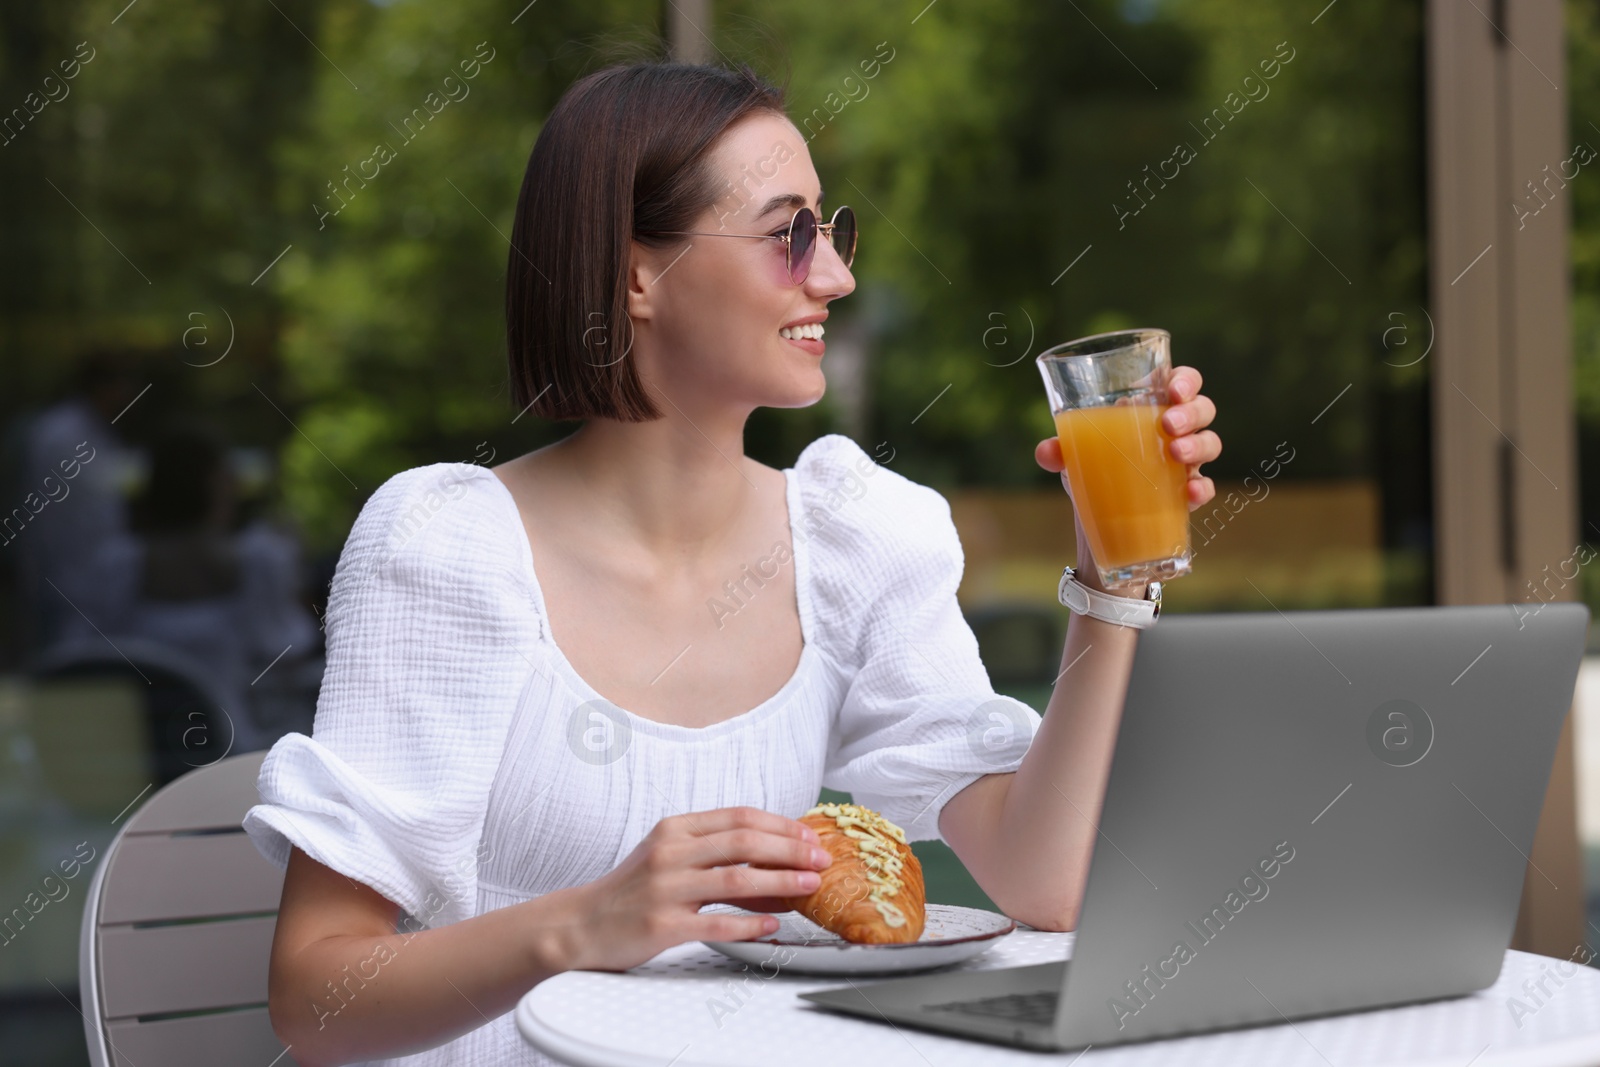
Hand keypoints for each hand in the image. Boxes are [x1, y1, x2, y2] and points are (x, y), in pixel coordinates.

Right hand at [558, 806, 832, 971]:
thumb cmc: (631, 891)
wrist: (581, 924)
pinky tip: (773, 925)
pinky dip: (750, 924)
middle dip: (791, 850)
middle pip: (743, 842)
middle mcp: (670, 853)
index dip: (780, 825)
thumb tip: (772, 857)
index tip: (810, 836)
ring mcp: (665, 890)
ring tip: (809, 887)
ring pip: (736, 879)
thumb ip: (712, 851)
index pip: (738, 817)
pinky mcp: (662, 926)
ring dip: (781, 882)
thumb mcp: (667, 856)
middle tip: (821, 860)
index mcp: (674, 830)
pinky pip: (717, 923)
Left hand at [1033, 364, 1221, 511]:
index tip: (1173, 390)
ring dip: (1198, 445)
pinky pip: (1205, 487)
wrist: (1098, 512)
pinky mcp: (1186, 492)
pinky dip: (1202, 488)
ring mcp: (1185, 460)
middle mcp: (1176, 429)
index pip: (1182, 380)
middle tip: (1168, 425)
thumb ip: (1058, 449)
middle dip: (1191, 412)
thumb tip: (1046, 452)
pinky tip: (1190, 492)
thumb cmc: (1093, 464)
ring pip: (1210, 442)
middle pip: (1202, 408)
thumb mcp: (1074, 453)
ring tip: (1176, 454)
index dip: (1186, 380)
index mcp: (1151, 405)